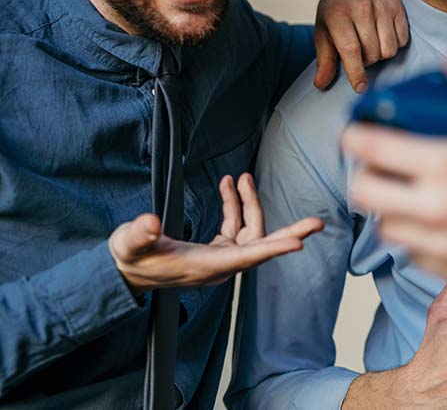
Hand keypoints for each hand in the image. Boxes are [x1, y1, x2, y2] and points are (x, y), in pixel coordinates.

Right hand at [109, 172, 322, 293]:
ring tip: (241, 177)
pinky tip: (228, 185)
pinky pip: (236, 226)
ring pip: (250, 230)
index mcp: (205, 266)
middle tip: (317, 222)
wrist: (127, 272)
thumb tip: (148, 222)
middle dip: (289, 232)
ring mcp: (220, 257)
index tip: (298, 243)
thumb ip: (137, 234)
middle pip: (262, 246)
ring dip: (249, 203)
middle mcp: (219, 264)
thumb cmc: (130, 259)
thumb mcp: (129, 244)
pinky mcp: (217, 249)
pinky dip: (235, 205)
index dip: (273, 248)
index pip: (246, 257)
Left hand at [313, 0, 408, 92]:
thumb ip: (324, 60)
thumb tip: (321, 84)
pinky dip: (394, 43)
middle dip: (366, 60)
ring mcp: (381, 4)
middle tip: (359, 51)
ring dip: (381, 54)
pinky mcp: (397, 4)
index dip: (356, 72)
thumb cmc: (335, 11)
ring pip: (390, 49)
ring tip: (371, 43)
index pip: (351, 50)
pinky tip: (383, 35)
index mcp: (338, 14)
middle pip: (373, 53)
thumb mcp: (323, 33)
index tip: (360, 87)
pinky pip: (403, 39)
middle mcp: (361, 7)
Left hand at [342, 65, 446, 298]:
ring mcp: (441, 245)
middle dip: (364, 175)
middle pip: (363, 193)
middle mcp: (436, 209)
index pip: (373, 151)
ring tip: (407, 195)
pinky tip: (434, 222)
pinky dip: (414, 237)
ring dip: (389, 208)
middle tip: (379, 166)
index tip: (355, 132)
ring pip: (384, 227)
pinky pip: (410, 254)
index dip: (354, 137)